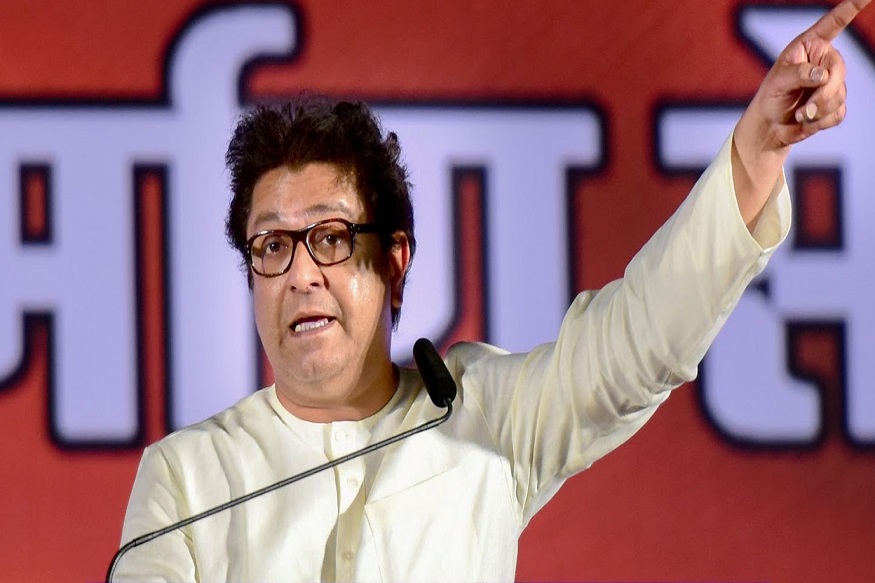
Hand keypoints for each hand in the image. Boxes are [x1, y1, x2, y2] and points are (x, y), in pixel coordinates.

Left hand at [733, 0, 869, 227]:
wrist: (771, 127)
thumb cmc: (771, 98)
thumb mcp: (777, 83)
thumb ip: (798, 75)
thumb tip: (822, 75)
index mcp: (810, 46)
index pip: (833, 23)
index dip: (850, 8)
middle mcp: (824, 61)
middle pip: (838, 71)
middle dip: (823, 94)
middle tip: (806, 109)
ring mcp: (832, 82)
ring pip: (840, 95)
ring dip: (819, 110)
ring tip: (801, 114)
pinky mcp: (836, 103)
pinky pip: (839, 112)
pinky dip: (822, 121)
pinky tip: (808, 121)